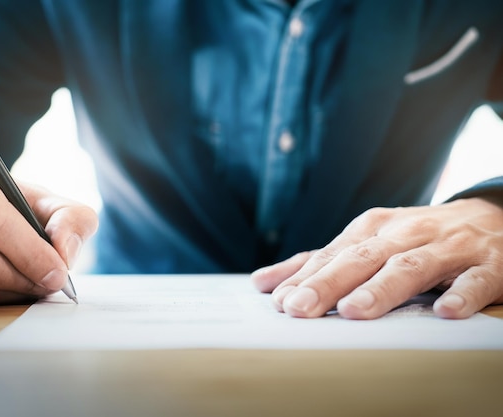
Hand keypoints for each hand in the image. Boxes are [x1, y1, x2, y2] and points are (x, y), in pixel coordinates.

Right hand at [0, 143, 97, 304]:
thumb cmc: (3, 200)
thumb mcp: (42, 197)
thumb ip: (69, 217)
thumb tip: (65, 253)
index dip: (29, 251)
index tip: (57, 273)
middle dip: (23, 277)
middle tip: (50, 285)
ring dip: (8, 292)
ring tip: (33, 286)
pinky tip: (5, 287)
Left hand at [251, 197, 502, 318]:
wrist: (492, 219)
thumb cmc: (418, 237)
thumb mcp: (369, 242)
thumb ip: (320, 263)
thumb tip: (264, 283)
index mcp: (374, 229)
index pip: (333, 254)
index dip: (305, 277)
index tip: (278, 301)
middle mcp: (406, 233)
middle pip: (362, 258)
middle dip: (329, 283)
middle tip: (300, 307)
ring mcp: (447, 247)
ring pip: (411, 266)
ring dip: (382, 288)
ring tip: (355, 310)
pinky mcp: (488, 264)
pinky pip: (476, 279)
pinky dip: (461, 293)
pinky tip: (446, 312)